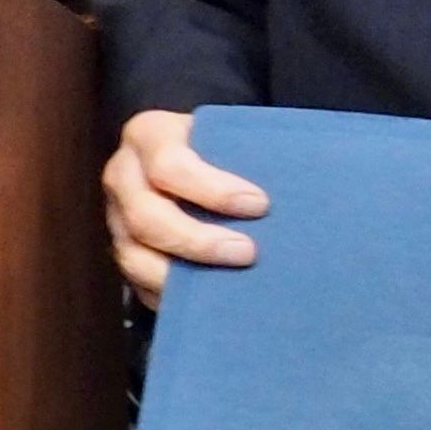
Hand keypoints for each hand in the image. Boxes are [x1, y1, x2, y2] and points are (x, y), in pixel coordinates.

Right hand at [100, 109, 266, 306]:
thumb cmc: (222, 142)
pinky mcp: (122, 251)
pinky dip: (170, 294)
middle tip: (249, 252)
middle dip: (199, 241)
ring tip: (229, 279)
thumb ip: (251, 150)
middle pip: (146, 218)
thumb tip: (315, 179)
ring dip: (182, 274)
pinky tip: (207, 298)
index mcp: (149, 135)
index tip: (261, 205)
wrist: (187, 149)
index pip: (170, 165)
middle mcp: (123, 176)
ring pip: (133, 256)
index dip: (214, 190)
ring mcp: (115, 217)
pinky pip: (136, 282)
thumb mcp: (230, 131)